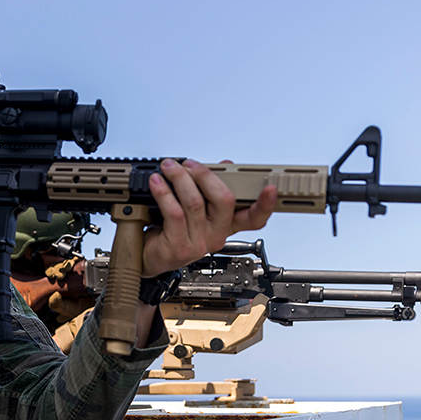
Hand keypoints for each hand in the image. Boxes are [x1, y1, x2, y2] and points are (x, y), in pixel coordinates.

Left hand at [141, 159, 276, 276]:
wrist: (150, 255)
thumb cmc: (171, 230)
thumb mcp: (195, 208)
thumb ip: (211, 187)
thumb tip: (225, 166)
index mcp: (226, 225)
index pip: (254, 219)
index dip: (265, 205)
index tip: (270, 188)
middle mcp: (217, 236)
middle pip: (224, 200)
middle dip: (205, 175)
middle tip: (188, 164)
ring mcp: (199, 244)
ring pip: (195, 202)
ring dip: (179, 178)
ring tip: (168, 168)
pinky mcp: (179, 247)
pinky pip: (174, 213)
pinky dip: (164, 193)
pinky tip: (157, 183)